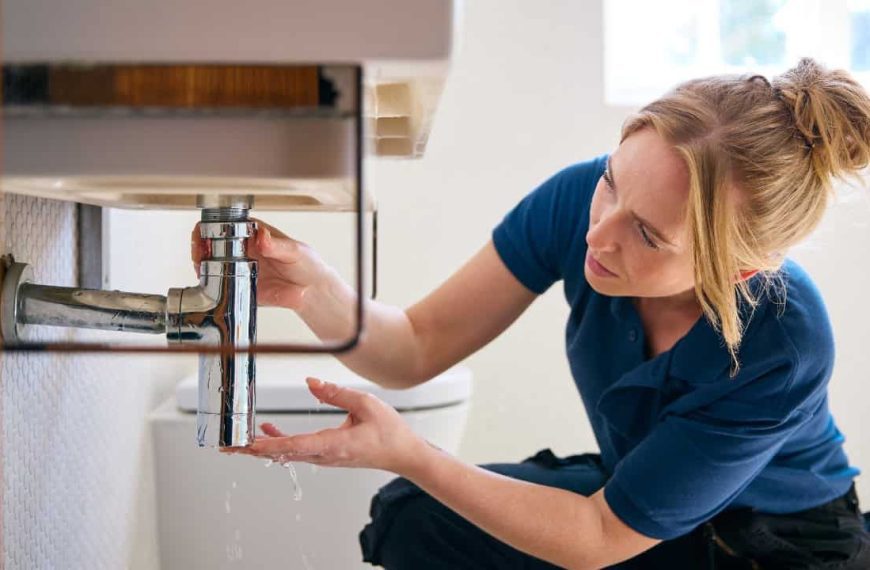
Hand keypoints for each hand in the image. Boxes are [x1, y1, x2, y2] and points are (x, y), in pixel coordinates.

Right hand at [191, 219, 331, 310]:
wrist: (312, 291)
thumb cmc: (307, 265)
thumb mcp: (295, 251)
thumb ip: (277, 244)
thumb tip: (261, 235)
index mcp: (255, 234)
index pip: (227, 224)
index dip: (212, 226)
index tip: (205, 233)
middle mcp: (244, 250)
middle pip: (213, 243)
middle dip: (200, 245)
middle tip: (200, 251)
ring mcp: (240, 268)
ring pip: (211, 263)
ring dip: (201, 263)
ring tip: (200, 265)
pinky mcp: (240, 287)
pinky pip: (220, 285)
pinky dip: (210, 283)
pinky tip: (207, 282)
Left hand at [221, 378, 428, 475]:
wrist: (404, 454)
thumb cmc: (389, 432)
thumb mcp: (366, 404)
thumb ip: (336, 393)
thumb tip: (310, 383)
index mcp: (332, 444)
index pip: (292, 446)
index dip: (265, 445)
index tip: (244, 444)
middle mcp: (324, 455)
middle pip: (280, 453)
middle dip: (251, 449)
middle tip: (225, 445)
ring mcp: (324, 458)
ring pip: (285, 453)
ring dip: (261, 446)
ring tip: (236, 439)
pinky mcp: (326, 454)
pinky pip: (296, 450)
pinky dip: (278, 442)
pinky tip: (268, 432)